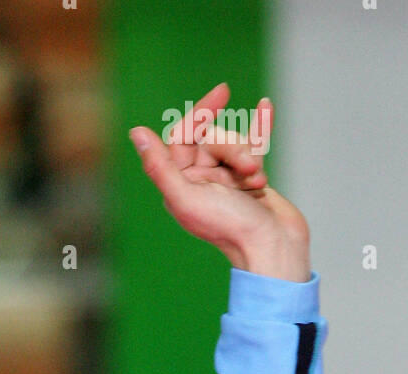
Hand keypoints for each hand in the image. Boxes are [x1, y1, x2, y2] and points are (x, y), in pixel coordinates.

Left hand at [129, 83, 309, 280]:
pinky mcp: (248, 179)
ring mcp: (224, 180)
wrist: (270, 247)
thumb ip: (160, 166)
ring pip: (234, 145)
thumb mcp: (186, 197)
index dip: (200, 114)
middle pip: (212, 140)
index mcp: (177, 186)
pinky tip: (265, 107)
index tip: (222, 93)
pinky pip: (253, 145)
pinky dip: (260, 127)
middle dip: (232, 147)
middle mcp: (197, 181)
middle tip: (246, 167)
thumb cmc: (228, 226)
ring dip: (249, 157)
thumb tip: (137, 133)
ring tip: (257, 181)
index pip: (182, 136)